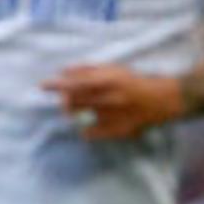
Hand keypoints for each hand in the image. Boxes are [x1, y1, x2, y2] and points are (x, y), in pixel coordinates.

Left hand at [45, 64, 183, 140]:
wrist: (161, 100)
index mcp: (108, 80)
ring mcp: (113, 116)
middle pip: (75, 101)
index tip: (42, 86)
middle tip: (66, 101)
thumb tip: (63, 71)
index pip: (74, 82)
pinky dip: (87, 130)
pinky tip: (89, 125)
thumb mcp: (112, 69)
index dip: (56, 84)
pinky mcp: (118, 131)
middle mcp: (109, 97)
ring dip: (74, 113)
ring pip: (82, 116)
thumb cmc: (133, 82)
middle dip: (65, 101)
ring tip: (77, 110)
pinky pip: (92, 133)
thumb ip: (88, 69)